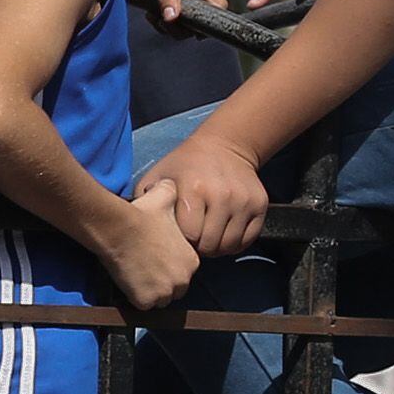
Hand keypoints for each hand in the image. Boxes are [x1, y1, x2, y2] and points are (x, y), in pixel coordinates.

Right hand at [96, 195, 198, 312]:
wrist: (120, 227)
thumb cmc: (141, 213)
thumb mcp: (164, 196)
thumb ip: (173, 192)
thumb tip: (172, 184)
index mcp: (192, 260)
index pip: (183, 273)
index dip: (168, 268)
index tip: (154, 260)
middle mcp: (183, 279)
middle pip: (174, 290)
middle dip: (161, 284)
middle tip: (144, 270)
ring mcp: (165, 292)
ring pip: (159, 300)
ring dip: (149, 293)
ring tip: (135, 277)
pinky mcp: (146, 301)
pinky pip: (142, 306)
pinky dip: (134, 298)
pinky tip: (127, 283)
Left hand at [106, 0, 219, 19]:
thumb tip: (172, 19)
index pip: (219, 8)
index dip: (207, 23)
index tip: (182, 27)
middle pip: (204, 18)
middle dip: (182, 28)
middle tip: (158, 21)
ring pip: (192, 15)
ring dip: (173, 23)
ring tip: (152, 16)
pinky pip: (185, 7)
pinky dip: (171, 13)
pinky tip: (154, 11)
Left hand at [138, 135, 267, 260]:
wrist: (225, 146)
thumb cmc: (184, 165)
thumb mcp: (160, 176)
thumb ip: (146, 201)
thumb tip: (133, 226)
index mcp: (194, 190)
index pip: (189, 236)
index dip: (181, 242)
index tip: (177, 236)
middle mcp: (222, 196)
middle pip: (210, 245)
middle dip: (199, 248)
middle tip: (193, 240)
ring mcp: (244, 201)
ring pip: (229, 246)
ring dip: (216, 248)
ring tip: (207, 237)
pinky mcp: (260, 205)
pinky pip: (247, 240)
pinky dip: (234, 243)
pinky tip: (222, 234)